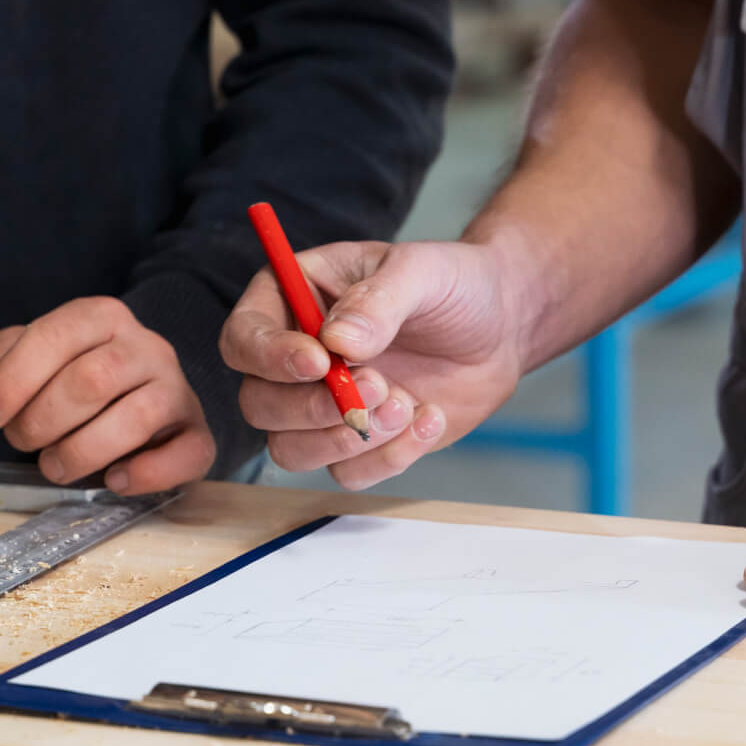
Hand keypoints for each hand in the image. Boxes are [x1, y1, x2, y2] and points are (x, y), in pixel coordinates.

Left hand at [0, 297, 213, 493]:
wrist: (147, 390)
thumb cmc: (79, 376)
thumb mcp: (34, 357)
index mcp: (102, 317)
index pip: (54, 336)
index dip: (11, 380)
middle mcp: (147, 346)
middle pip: (92, 379)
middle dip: (43, 420)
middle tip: (23, 441)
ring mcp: (177, 389)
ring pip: (137, 417)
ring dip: (82, 451)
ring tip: (54, 465)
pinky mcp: (199, 433)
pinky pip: (186, 453)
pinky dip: (145, 474)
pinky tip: (114, 480)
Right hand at [218, 240, 525, 488]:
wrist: (501, 327)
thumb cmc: (454, 285)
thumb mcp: (423, 271)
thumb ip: (379, 301)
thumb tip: (337, 342)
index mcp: (293, 299)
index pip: (244, 338)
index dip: (269, 357)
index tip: (319, 363)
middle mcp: (296, 357)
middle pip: (258, 404)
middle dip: (313, 408)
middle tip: (378, 385)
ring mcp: (323, 406)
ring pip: (290, 450)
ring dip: (347, 438)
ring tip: (407, 402)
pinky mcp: (358, 444)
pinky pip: (346, 474)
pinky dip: (388, 457)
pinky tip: (429, 417)